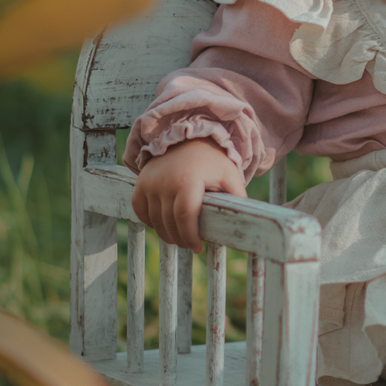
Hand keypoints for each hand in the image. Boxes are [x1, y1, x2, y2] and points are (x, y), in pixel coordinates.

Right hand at [131, 138, 246, 250]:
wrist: (188, 139)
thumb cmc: (212, 161)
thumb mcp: (230, 175)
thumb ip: (237, 197)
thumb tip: (245, 221)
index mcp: (189, 180)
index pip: (184, 216)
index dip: (190, 236)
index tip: (199, 247)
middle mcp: (166, 181)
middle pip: (169, 223)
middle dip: (180, 239)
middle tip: (191, 244)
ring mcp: (150, 182)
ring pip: (154, 220)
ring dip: (166, 233)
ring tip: (180, 237)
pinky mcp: (141, 182)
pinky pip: (140, 210)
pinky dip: (149, 221)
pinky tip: (163, 224)